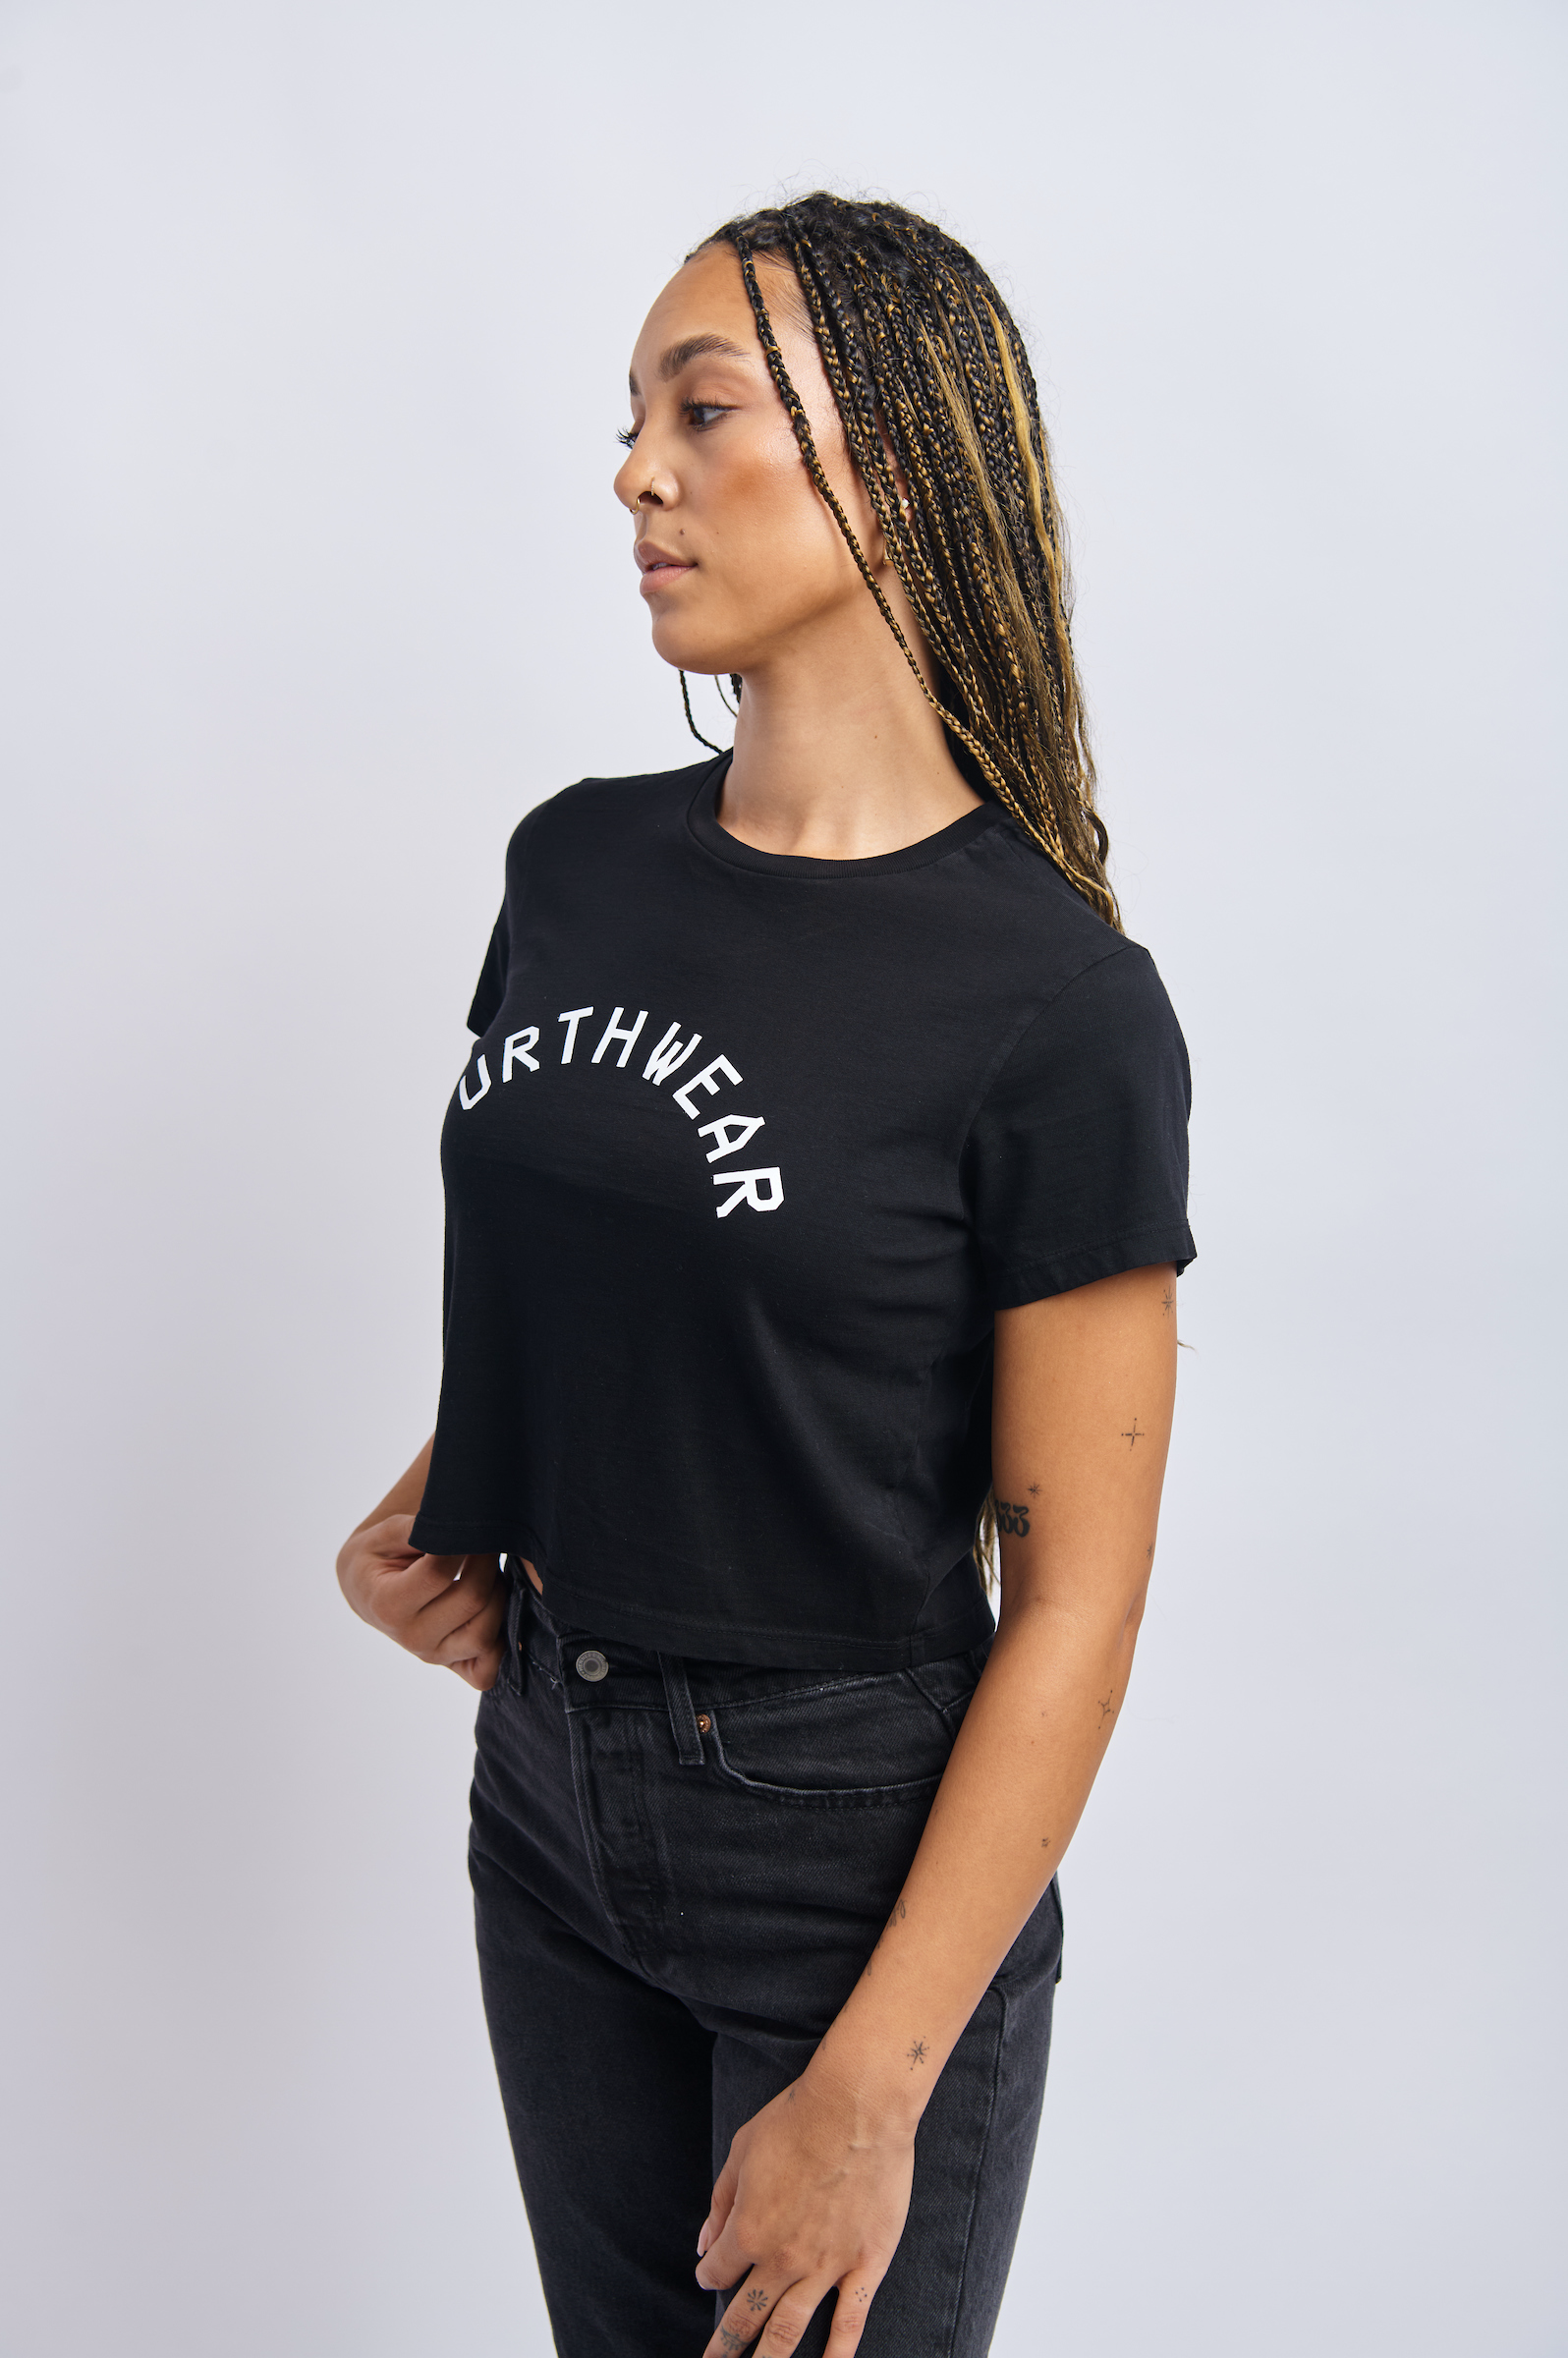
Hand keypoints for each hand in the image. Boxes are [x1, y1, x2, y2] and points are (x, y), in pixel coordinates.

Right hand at [335, 1514, 503, 1690]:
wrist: (368, 1590)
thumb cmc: (379, 1557)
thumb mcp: (385, 1533)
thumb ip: (419, 1528)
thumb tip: (459, 1529)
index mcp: (388, 1604)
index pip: (439, 1573)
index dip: (463, 1544)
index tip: (470, 1526)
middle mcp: (411, 1637)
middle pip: (471, 1601)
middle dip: (486, 1563)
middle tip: (486, 1542)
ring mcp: (433, 1656)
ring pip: (485, 1634)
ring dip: (500, 1595)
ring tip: (489, 1572)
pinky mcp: (452, 1666)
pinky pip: (487, 1670)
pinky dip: (501, 1644)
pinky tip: (496, 1610)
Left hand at [695, 2071, 914, 2355]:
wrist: (857, 2106)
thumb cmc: (796, 2119)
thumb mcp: (741, 2150)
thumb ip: (721, 2202)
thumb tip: (705, 2246)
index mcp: (748, 2230)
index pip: (719, 2273)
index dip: (710, 2278)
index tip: (710, 2280)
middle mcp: (783, 2259)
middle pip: (747, 2316)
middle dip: (726, 2346)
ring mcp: (826, 2266)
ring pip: (789, 2331)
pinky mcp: (866, 2264)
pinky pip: (850, 2322)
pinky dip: (837, 2355)